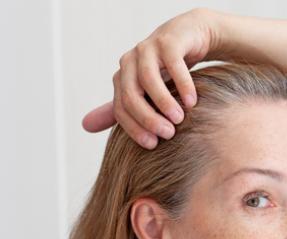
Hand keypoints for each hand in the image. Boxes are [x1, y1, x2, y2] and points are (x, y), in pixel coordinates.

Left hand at [81, 8, 223, 148]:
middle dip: (147, 117)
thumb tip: (85, 127)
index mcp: (122, 77)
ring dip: (163, 101)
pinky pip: (173, 64)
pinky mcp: (169, 41)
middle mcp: (130, 62)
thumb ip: (121, 109)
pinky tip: (192, 102)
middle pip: (131, 94)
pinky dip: (182, 84)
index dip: (134, 128)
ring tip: (179, 119)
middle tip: (168, 134)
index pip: (120, 108)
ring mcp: (148, 49)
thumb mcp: (145, 90)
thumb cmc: (166, 69)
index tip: (153, 144)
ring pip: (149, 78)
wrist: (188, 37)